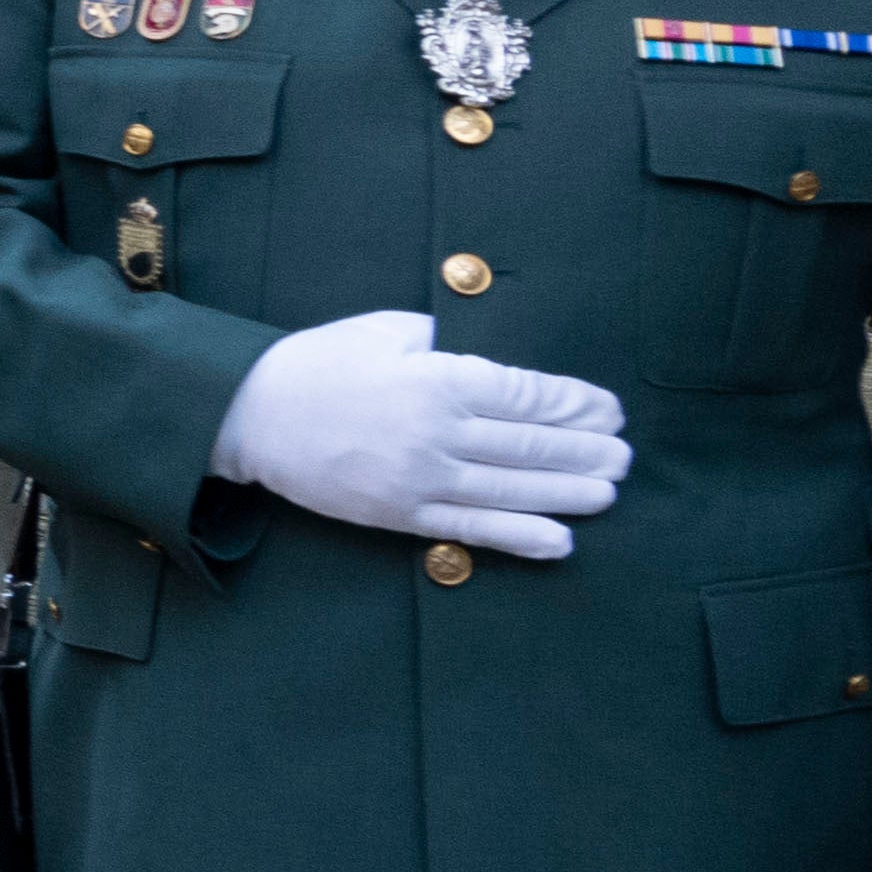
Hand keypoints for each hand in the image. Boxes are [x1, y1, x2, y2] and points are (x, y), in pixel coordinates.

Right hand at [209, 308, 629, 560]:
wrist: (248, 413)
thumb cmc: (317, 364)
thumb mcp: (383, 330)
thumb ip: (443, 340)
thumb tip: (490, 356)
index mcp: (437, 379)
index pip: (527, 394)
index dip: (576, 404)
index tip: (609, 410)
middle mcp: (436, 432)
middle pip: (530, 446)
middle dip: (586, 450)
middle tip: (623, 455)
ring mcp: (419, 479)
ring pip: (512, 490)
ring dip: (569, 492)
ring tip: (608, 493)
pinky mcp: (399, 514)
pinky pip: (471, 530)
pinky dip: (521, 537)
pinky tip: (560, 541)